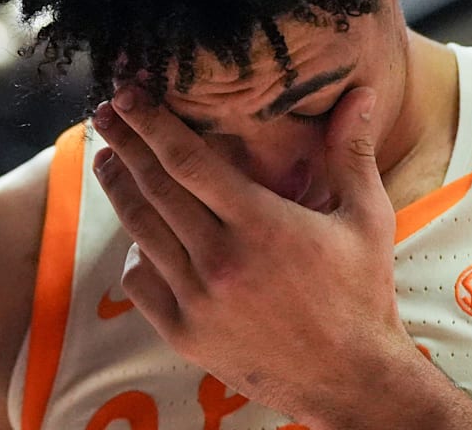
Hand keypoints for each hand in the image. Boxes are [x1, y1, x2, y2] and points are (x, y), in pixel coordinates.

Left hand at [91, 86, 422, 424]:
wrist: (348, 378)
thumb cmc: (361, 293)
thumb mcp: (366, 218)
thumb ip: (351, 152)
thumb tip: (361, 92)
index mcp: (262, 225)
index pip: (189, 161)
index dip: (153, 124)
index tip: (130, 95)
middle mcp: (221, 261)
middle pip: (154, 189)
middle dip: (125, 145)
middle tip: (105, 112)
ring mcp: (197, 301)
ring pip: (142, 232)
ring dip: (119, 191)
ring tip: (107, 160)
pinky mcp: (184, 334)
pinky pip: (141, 282)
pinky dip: (137, 252)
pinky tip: (142, 235)